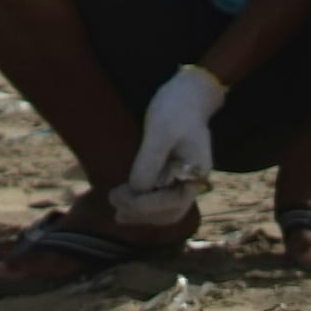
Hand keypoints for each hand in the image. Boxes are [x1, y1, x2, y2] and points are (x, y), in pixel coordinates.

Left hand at [121, 65, 226, 217]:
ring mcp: (185, 180)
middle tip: (114, 201)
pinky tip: (126, 206)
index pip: (172, 202)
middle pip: (171, 212)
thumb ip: (150, 160)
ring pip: (167, 211)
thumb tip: (137, 189)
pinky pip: (162, 201)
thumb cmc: (175, 109)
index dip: (144, 206)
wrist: (188, 95)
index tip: (119, 197)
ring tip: (117, 213)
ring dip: (142, 216)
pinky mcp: (174, 177)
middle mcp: (193, 180)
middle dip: (142, 214)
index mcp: (196, 171)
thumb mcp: (159, 131)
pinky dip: (146, 208)